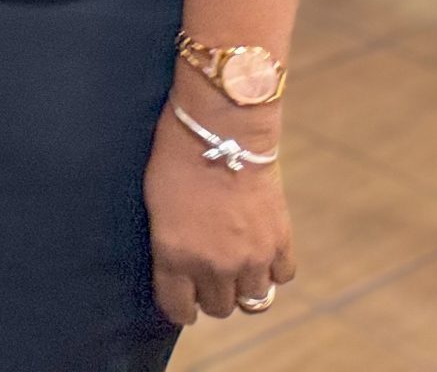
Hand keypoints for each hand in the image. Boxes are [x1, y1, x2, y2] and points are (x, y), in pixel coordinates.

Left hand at [145, 93, 294, 325]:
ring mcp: (250, 257)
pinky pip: (280, 276)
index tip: (183, 300)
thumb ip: (168, 245)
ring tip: (236, 267)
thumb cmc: (176, 157)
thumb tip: (177, 268)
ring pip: (252, 301)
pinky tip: (260, 251)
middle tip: (208, 275)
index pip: (179, 309)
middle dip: (211, 295)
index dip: (180, 307)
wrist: (220, 128)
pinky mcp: (279, 242)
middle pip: (219, 308)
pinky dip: (272, 269)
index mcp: (175, 255)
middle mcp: (214, 265)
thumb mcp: (156, 205)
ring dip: (243, 287)